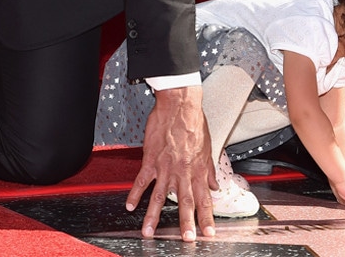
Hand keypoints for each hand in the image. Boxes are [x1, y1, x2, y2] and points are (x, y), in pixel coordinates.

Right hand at [126, 86, 216, 240]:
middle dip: (185, 223)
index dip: (207, 217)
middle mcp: (182, 172)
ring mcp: (165, 167)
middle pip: (184, 202)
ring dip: (153, 216)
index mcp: (198, 170)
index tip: (208, 233)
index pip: (204, 199)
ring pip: (159, 196)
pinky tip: (129, 205)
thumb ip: (210, 170)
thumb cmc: (194, 122)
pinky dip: (134, 193)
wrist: (179, 105)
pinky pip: (142, 180)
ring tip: (149, 232)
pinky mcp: (151, 159)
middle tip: (186, 239)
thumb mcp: (208, 147)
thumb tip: (215, 186)